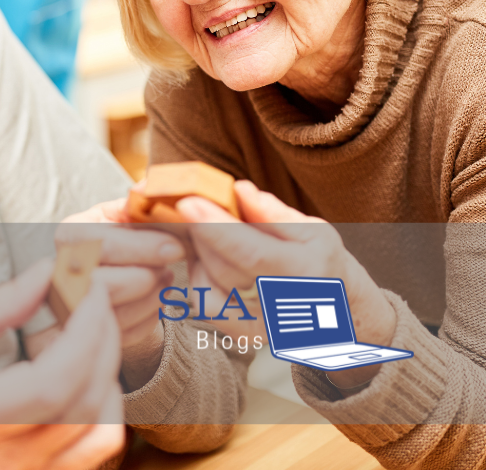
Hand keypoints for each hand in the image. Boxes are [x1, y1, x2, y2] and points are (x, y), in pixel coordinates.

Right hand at [0, 259, 124, 469]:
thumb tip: (45, 273)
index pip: (50, 383)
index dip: (84, 332)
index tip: (90, 290)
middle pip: (83, 403)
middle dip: (102, 339)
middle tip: (94, 300)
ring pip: (99, 432)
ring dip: (107, 372)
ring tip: (87, 334)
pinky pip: (93, 454)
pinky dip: (102, 408)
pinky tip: (85, 375)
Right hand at [58, 200, 183, 388]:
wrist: (119, 273)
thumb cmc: (128, 238)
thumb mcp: (129, 215)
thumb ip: (139, 203)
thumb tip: (147, 187)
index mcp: (70, 235)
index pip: (100, 244)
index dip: (143, 247)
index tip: (177, 248)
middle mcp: (58, 271)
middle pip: (102, 283)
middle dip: (145, 278)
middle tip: (170, 271)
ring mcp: (67, 306)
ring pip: (112, 314)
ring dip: (149, 300)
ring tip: (165, 283)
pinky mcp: (83, 334)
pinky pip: (119, 336)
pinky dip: (146, 320)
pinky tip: (156, 302)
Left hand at [176, 181, 395, 384]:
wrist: (338, 313)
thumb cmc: (321, 261)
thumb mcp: (312, 230)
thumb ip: (272, 213)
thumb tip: (240, 191)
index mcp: (308, 274)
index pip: (251, 252)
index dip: (215, 228)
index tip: (188, 203)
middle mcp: (284, 308)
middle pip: (225, 267)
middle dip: (202, 234)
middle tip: (194, 209)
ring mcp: (263, 328)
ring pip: (210, 284)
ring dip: (200, 253)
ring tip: (211, 235)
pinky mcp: (244, 337)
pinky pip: (205, 303)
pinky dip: (200, 276)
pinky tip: (211, 262)